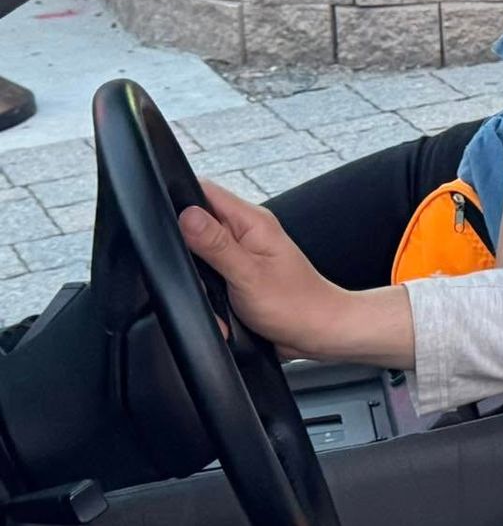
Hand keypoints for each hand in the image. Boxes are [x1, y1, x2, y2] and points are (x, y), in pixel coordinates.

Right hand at [179, 179, 414, 367]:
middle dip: (186, 252)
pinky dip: (208, 293)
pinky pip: (209, 276)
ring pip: (198, 255)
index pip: (205, 191)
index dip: (178, 200)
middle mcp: (246, 233)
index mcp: (252, 221)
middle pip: (196, 225)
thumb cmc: (296, 305)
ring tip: (217, 299)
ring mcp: (242, 254)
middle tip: (201, 278)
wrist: (318, 333)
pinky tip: (222, 311)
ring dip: (199, 279)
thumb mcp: (248, 274)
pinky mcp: (238, 274)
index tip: (161, 223)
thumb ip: (215, 244)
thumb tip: (186, 215)